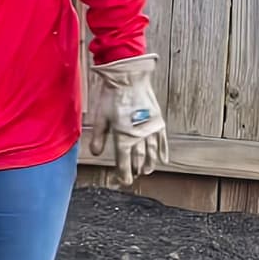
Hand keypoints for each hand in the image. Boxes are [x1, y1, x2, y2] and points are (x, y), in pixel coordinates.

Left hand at [87, 54, 167, 186]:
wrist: (130, 78)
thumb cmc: (113, 96)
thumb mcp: (100, 117)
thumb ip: (98, 137)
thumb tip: (95, 153)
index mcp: (123, 137)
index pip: (124, 162)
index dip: (124, 174)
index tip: (124, 181)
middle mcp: (138, 137)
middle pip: (138, 159)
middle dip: (135, 170)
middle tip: (133, 176)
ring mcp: (150, 129)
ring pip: (151, 152)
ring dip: (148, 163)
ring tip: (146, 170)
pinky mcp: (158, 121)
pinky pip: (162, 140)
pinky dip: (162, 151)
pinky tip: (163, 160)